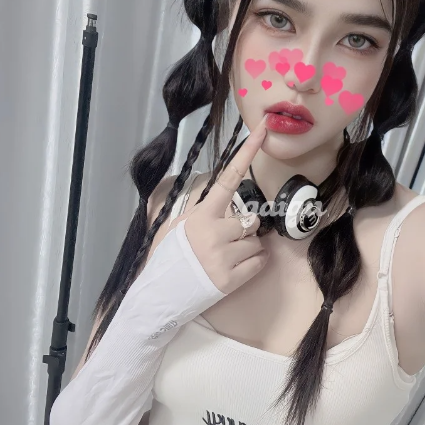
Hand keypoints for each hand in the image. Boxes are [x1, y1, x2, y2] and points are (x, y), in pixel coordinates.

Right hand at [168, 115, 268, 293]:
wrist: (160, 295)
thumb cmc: (170, 256)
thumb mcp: (179, 224)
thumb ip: (203, 208)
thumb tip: (224, 194)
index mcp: (201, 214)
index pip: (229, 177)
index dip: (248, 151)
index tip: (263, 129)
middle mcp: (215, 232)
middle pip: (251, 219)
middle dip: (244, 229)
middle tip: (224, 241)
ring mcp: (224, 257)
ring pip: (257, 241)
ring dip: (248, 248)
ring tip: (225, 257)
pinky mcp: (233, 279)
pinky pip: (261, 261)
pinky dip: (255, 263)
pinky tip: (234, 267)